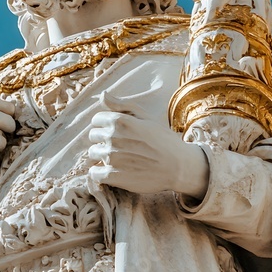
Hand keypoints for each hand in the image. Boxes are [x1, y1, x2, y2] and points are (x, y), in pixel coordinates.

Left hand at [87, 95, 208, 198]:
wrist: (179, 167)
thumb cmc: (163, 140)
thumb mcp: (146, 116)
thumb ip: (121, 105)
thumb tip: (102, 94)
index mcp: (120, 121)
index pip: (96, 120)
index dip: (106, 125)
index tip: (118, 131)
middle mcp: (113, 137)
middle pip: (93, 136)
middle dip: (103, 139)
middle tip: (121, 146)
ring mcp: (112, 157)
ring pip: (93, 153)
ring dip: (102, 156)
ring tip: (120, 158)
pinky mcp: (113, 176)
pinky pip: (94, 173)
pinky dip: (99, 173)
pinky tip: (111, 172)